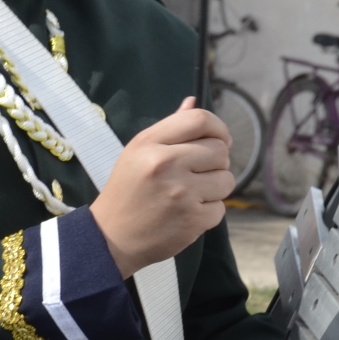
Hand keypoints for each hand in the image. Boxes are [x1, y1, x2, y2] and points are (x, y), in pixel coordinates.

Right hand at [88, 98, 232, 276]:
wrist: (112, 238)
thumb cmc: (127, 190)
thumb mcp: (137, 152)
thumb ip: (169, 128)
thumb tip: (193, 102)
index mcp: (151, 144)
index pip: (200, 120)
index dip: (218, 128)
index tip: (220, 139)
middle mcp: (166, 165)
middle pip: (220, 150)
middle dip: (216, 161)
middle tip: (199, 172)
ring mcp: (182, 194)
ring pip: (226, 180)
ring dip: (216, 187)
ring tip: (193, 193)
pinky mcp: (192, 220)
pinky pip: (221, 208)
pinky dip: (209, 212)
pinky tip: (188, 213)